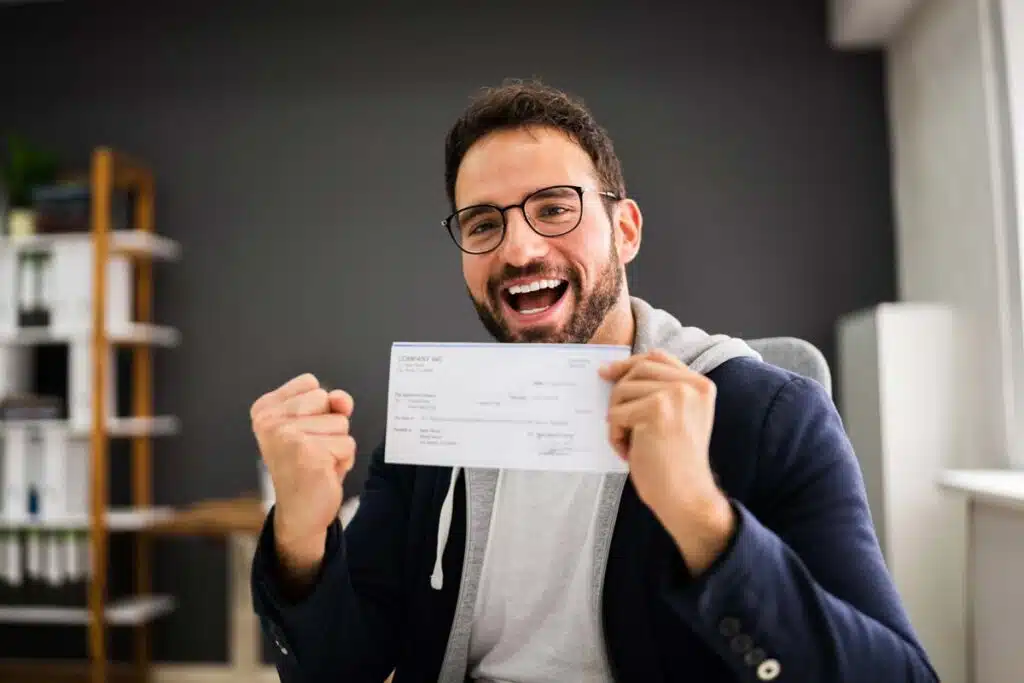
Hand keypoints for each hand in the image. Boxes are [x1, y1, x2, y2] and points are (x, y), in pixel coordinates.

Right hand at [250, 373, 355, 578]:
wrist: (300, 512)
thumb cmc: (308, 466)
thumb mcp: (318, 426)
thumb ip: (331, 404)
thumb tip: (341, 398)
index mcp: (264, 409)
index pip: (310, 384)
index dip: (318, 409)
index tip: (302, 433)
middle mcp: (269, 421)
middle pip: (326, 399)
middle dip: (330, 426)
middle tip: (311, 450)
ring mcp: (286, 436)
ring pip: (340, 422)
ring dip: (337, 445)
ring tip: (317, 462)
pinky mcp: (307, 452)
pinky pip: (347, 444)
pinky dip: (343, 461)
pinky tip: (323, 473)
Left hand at [600, 349, 734, 573]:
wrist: (687, 496)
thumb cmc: (675, 462)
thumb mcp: (676, 417)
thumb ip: (659, 392)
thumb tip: (612, 371)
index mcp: (700, 385)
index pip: (658, 358)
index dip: (629, 363)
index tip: (608, 372)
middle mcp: (692, 386)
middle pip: (637, 370)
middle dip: (619, 394)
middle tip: (619, 422)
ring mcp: (675, 396)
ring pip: (622, 391)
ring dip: (618, 419)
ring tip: (631, 443)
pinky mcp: (657, 410)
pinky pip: (616, 414)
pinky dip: (615, 435)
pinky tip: (629, 452)